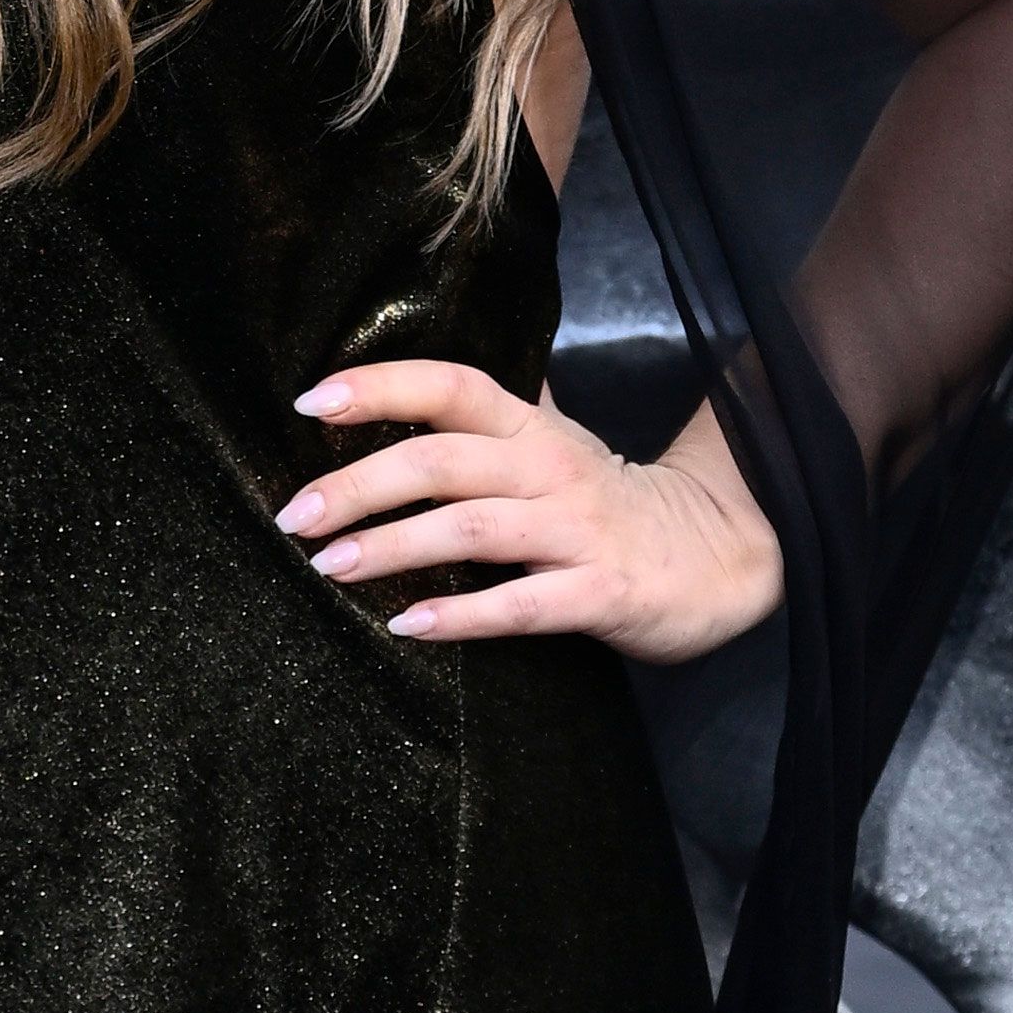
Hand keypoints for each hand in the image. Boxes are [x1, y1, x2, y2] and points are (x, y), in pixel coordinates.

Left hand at [279, 358, 780, 660]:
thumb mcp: (553, 445)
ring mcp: (577, 529)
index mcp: (532, 428)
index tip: (310, 403)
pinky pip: (522, 604)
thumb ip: (487, 418)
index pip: (451, 386)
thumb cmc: (607, 502)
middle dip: (359, 484)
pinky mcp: (602, 591)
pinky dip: (463, 615)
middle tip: (294, 515)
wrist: (718, 555)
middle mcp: (550, 468)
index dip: (381, 387)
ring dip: (392, 546)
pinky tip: (409, 625)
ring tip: (330, 566)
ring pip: (470, 527)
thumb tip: (400, 390)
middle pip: (442, 460)